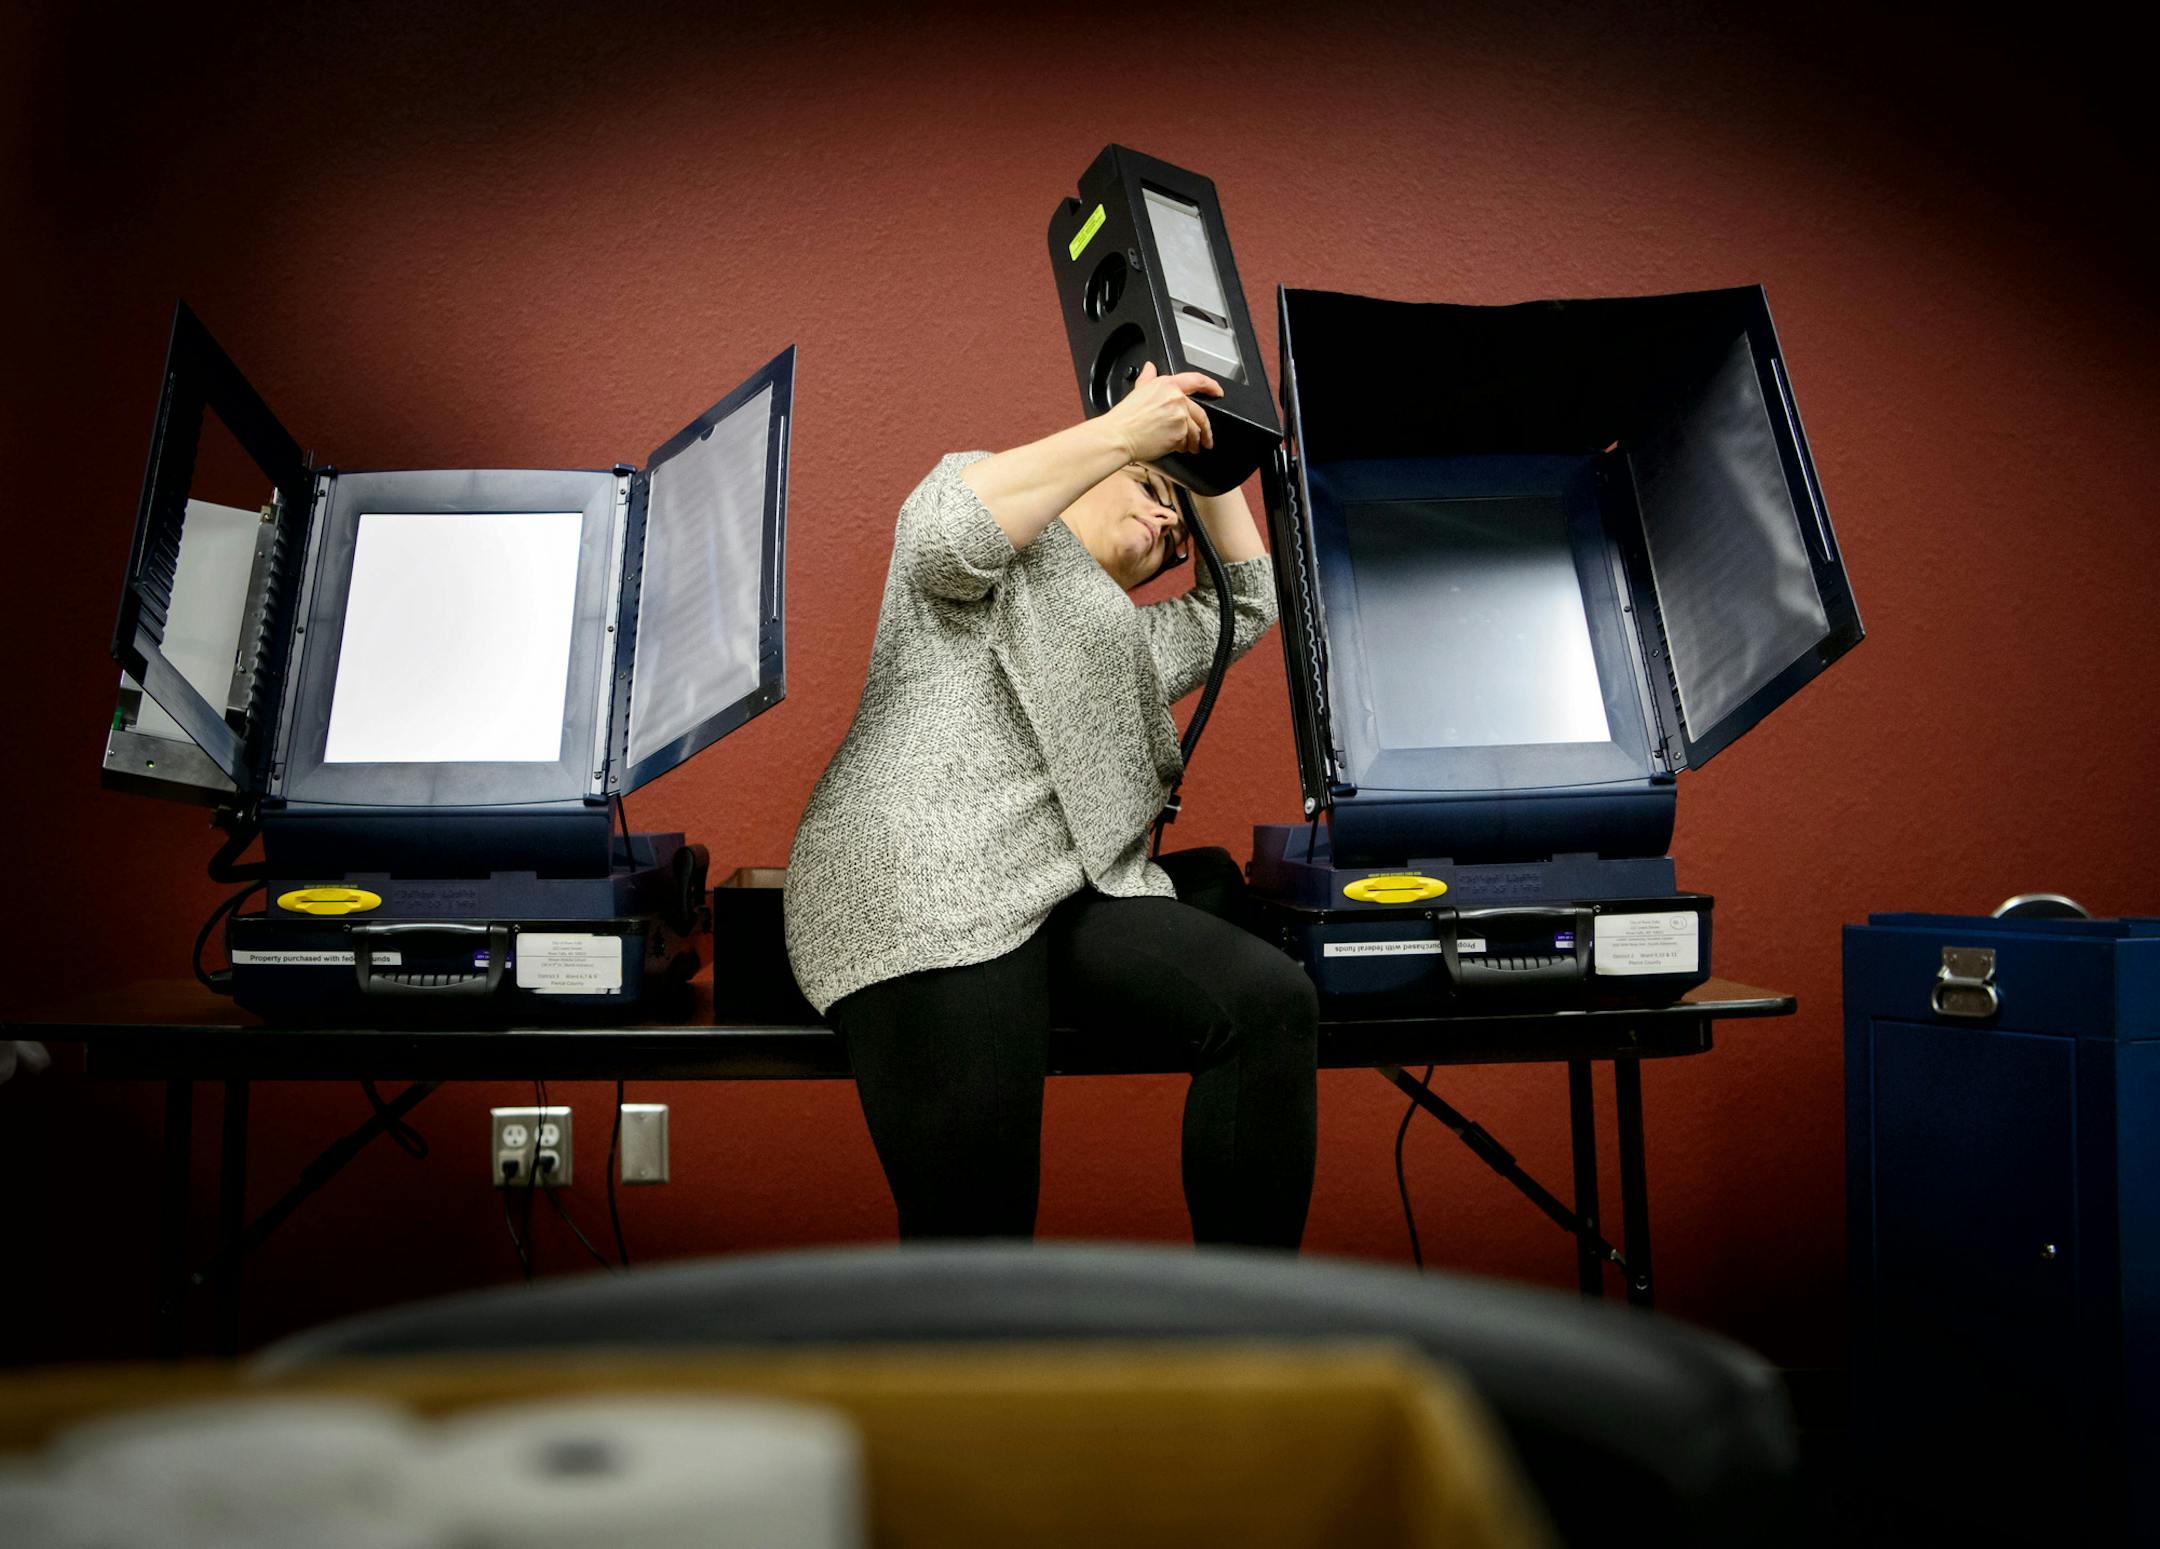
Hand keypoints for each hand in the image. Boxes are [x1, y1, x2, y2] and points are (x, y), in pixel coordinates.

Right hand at [1104, 362, 1219, 463]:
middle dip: (1206, 429)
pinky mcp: (1179, 434)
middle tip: (1207, 438)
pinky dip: (1184, 447)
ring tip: (1191, 448)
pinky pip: (1188, 442)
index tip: (1217, 392)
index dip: (1211, 386)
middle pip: (1201, 413)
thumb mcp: (1137, 391)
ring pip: (1196, 431)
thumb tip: (1150, 367)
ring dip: (1195, 441)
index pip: (1197, 380)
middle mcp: (1176, 398)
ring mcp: (1179, 416)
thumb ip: (1148, 378)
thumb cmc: (1125, 418)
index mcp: (1167, 385)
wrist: (1119, 436)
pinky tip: (1179, 449)